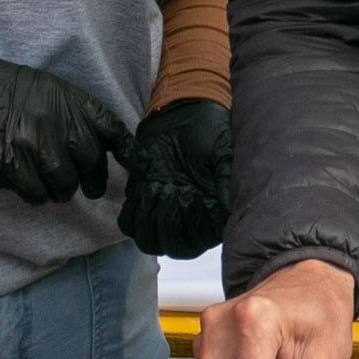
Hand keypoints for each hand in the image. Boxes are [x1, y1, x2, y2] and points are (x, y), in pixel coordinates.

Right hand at [0, 54, 126, 203]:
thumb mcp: (40, 85)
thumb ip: (69, 110)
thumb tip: (92, 140)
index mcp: (68, 98)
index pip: (111, 129)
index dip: (127, 151)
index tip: (135, 165)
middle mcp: (58, 122)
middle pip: (92, 164)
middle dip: (93, 180)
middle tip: (89, 187)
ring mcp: (36, 146)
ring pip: (65, 185)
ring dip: (61, 189)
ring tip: (52, 185)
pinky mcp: (13, 168)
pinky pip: (37, 194)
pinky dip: (36, 194)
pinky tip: (27, 185)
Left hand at [118, 97, 231, 258]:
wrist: (183, 111)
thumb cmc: (209, 131)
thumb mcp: (224, 152)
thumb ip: (226, 181)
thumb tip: (229, 210)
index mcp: (211, 213)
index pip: (201, 241)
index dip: (193, 225)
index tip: (190, 195)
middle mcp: (187, 219)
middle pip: (174, 247)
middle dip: (169, 222)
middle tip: (172, 189)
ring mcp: (162, 211)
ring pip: (149, 241)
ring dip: (149, 219)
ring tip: (156, 187)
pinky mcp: (141, 199)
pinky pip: (129, 223)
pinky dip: (132, 210)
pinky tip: (144, 186)